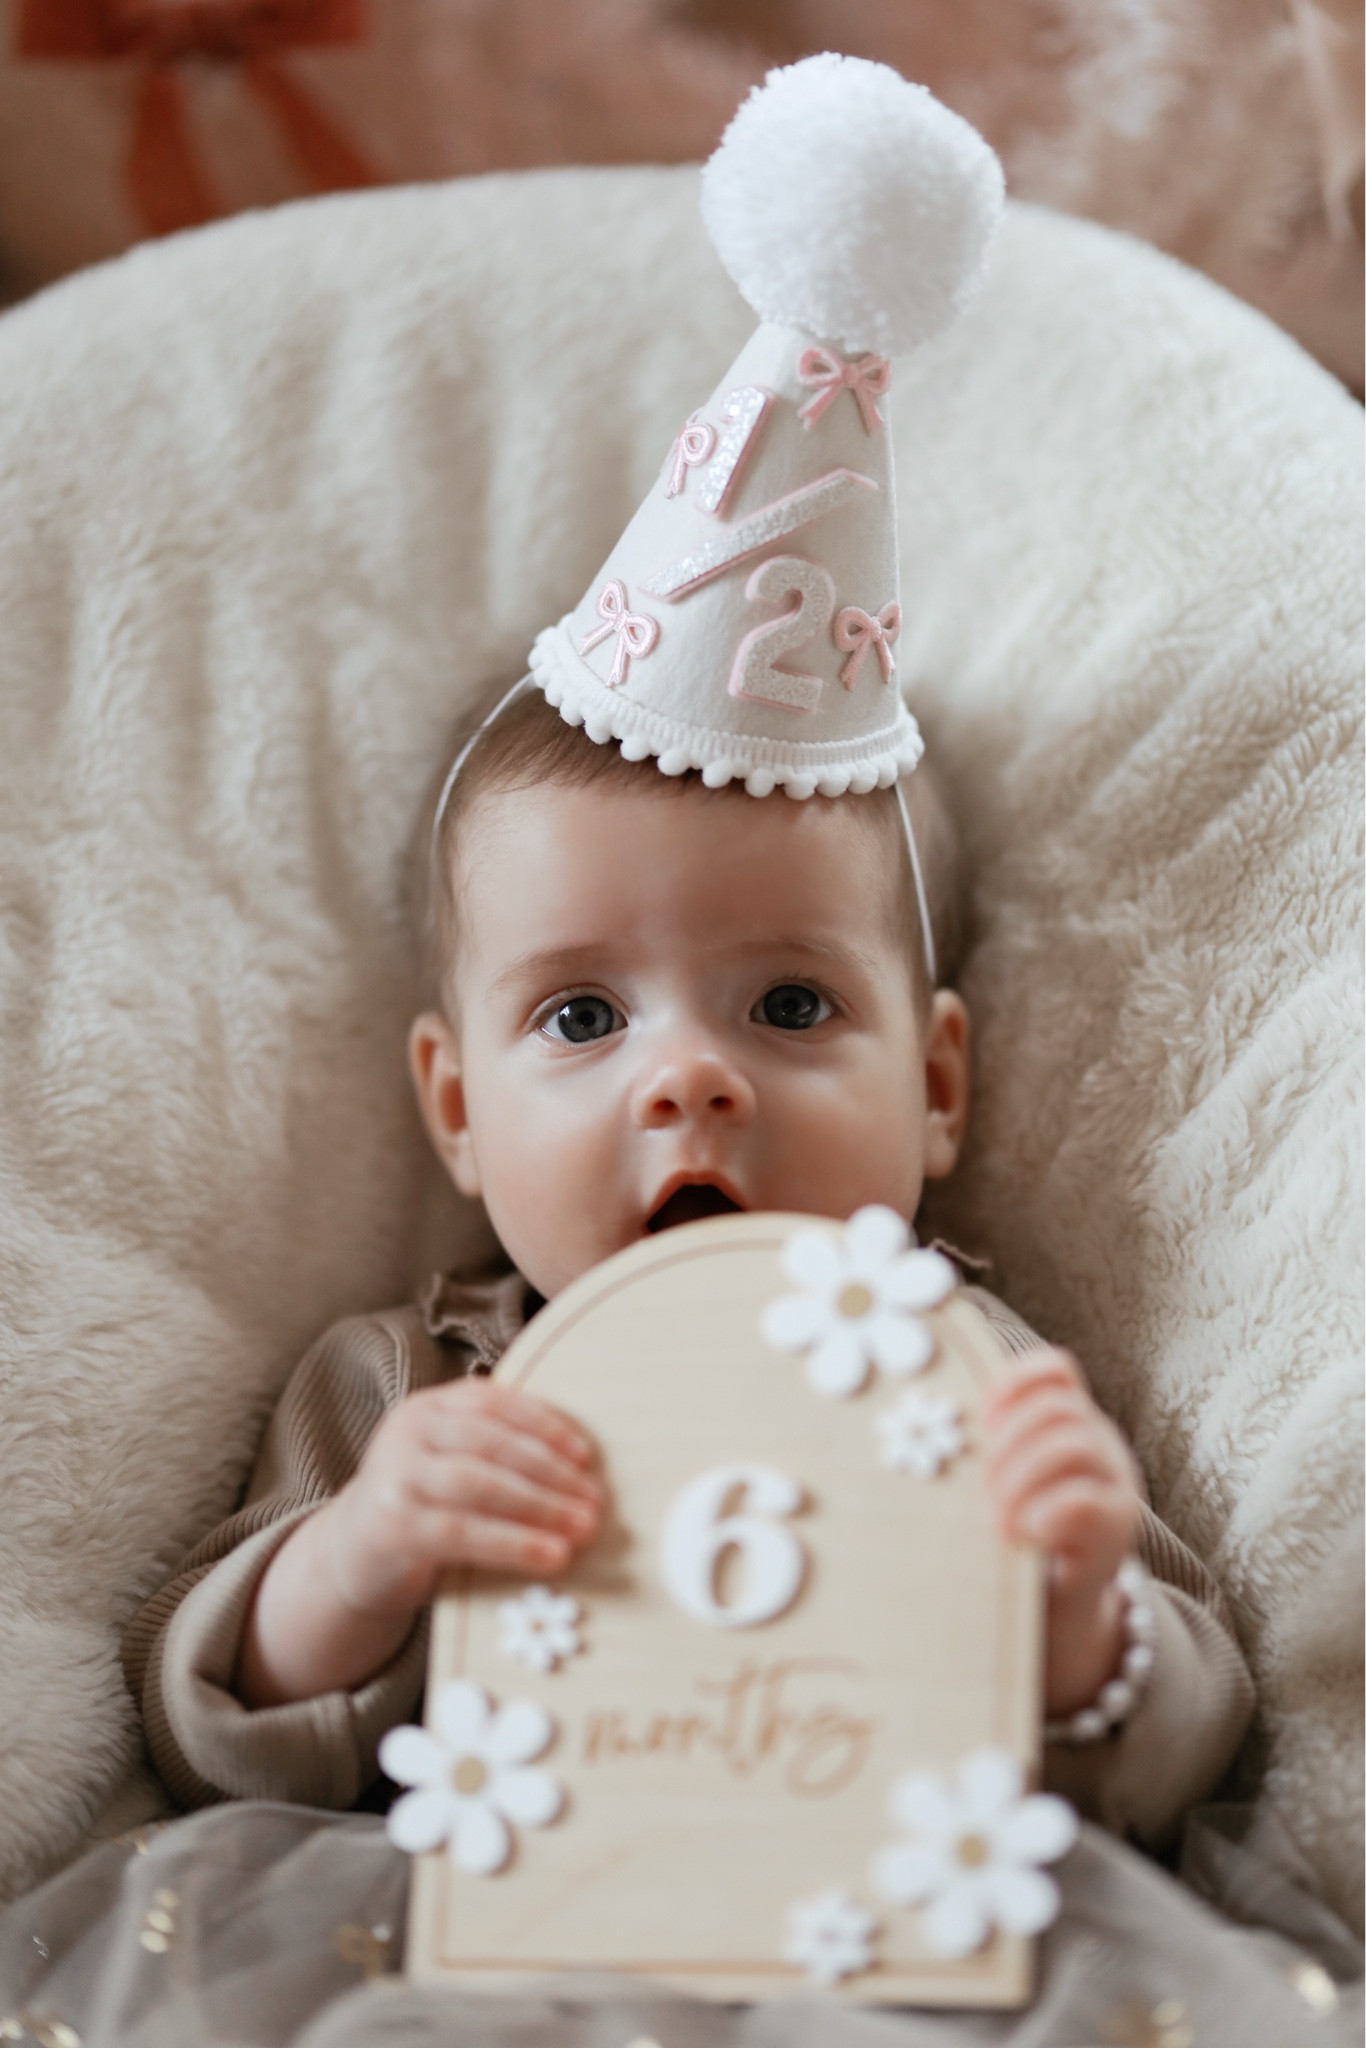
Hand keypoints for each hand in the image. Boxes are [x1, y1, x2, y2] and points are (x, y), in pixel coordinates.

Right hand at [238, 1380, 602, 1706]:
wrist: (349, 1558)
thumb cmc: (420, 1509)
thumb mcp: (448, 1466)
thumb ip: (494, 1455)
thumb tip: (580, 1471)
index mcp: (427, 1407)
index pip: (492, 1402)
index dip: (543, 1423)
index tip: (586, 1453)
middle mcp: (407, 1432)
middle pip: (490, 1442)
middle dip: (550, 1471)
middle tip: (595, 1500)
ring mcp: (395, 1477)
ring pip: (479, 1484)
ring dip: (540, 1506)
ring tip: (582, 1528)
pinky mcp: (393, 1526)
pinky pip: (463, 1532)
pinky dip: (514, 1544)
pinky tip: (551, 1557)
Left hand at [980, 1347, 1141, 1716]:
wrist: (1053, 1621)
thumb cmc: (1011, 1545)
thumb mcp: (995, 1489)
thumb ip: (983, 1453)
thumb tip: (921, 1420)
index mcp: (1069, 1425)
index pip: (1057, 1372)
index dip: (1015, 1382)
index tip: (980, 1418)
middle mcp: (1100, 1446)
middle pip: (1059, 1407)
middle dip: (1008, 1441)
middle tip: (981, 1488)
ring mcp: (1117, 1486)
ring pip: (1075, 1444)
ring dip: (1021, 1476)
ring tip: (996, 1518)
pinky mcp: (1118, 1532)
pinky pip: (1086, 1502)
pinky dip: (1044, 1514)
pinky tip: (1020, 1536)